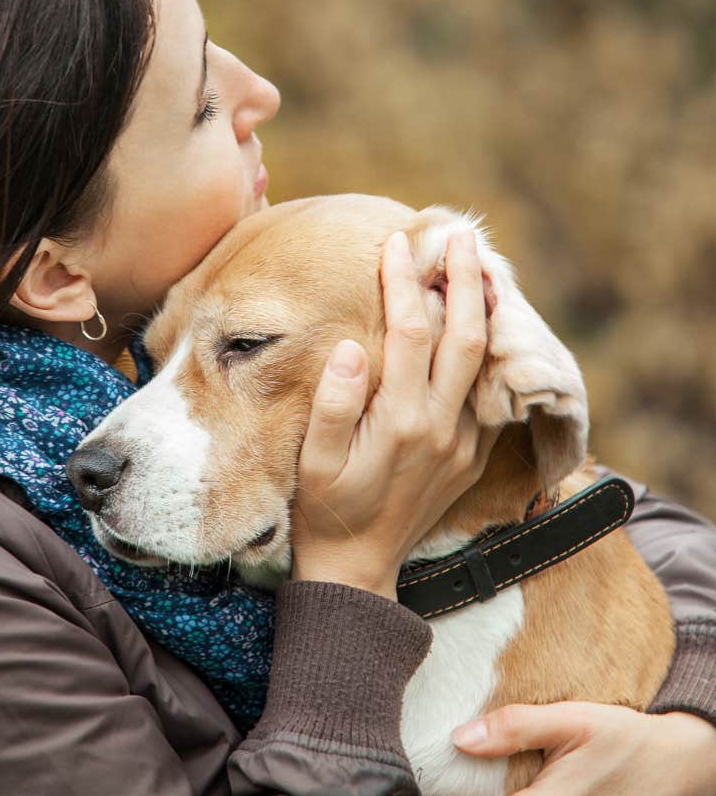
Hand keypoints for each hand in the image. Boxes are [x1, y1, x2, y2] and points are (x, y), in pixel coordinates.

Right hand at [291, 228, 499, 598]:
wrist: (360, 567)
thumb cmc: (327, 510)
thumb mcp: (314, 462)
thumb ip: (333, 404)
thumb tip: (350, 347)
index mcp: (401, 421)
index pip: (410, 332)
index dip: (403, 283)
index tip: (396, 244)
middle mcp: (442, 427)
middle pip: (465, 335)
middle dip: (464, 279)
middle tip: (460, 234)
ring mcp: (464, 442)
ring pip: (485, 362)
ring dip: (486, 309)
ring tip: (482, 267)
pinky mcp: (472, 455)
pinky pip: (488, 393)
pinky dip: (488, 352)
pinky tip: (480, 327)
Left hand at [452, 702, 715, 795]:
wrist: (673, 761)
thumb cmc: (621, 737)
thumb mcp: (569, 720)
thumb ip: (515, 727)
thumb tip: (460, 738)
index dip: (462, 788)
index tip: (443, 774)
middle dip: (480, 785)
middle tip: (462, 765)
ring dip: (499, 787)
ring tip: (485, 769)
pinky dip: (521, 789)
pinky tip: (517, 777)